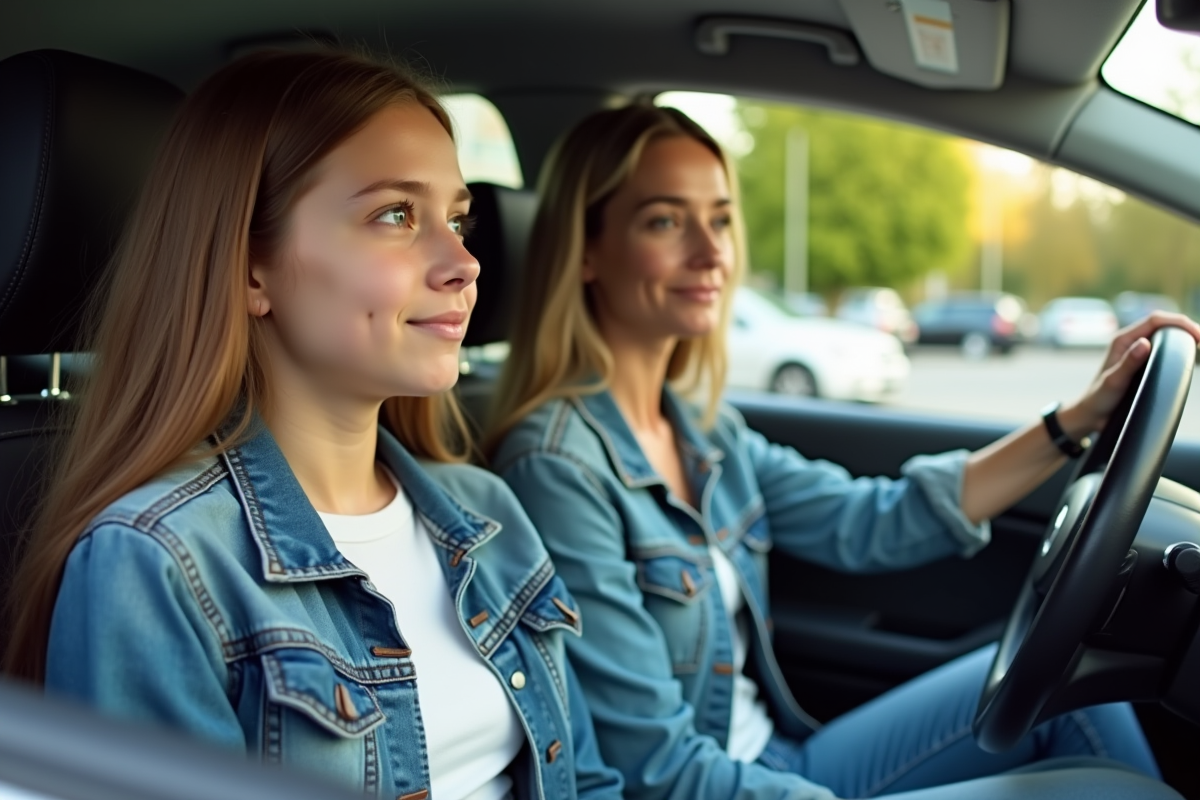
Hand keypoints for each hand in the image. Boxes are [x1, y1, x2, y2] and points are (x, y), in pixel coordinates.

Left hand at [1059, 311, 1199, 439]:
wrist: (1092, 415)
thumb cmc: (1099, 398)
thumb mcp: (1114, 381)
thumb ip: (1128, 363)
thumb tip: (1145, 343)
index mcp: (1123, 340)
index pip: (1156, 320)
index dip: (1180, 322)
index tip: (1199, 335)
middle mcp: (1131, 342)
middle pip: (1164, 324)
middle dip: (1186, 327)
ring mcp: (1137, 351)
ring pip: (1166, 336)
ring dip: (1184, 337)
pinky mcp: (1142, 362)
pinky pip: (1165, 349)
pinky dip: (1179, 349)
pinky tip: (1189, 356)